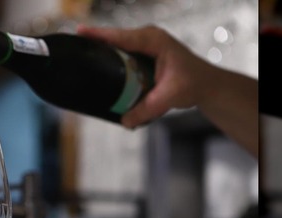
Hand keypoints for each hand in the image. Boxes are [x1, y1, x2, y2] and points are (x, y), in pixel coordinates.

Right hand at [77, 24, 209, 127]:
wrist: (206, 85)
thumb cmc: (193, 83)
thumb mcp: (169, 96)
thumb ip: (147, 108)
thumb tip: (125, 121)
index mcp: (153, 40)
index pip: (121, 36)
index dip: (99, 35)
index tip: (80, 32)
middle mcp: (147, 38)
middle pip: (115, 39)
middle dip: (96, 42)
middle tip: (75, 48)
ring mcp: (145, 46)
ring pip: (118, 47)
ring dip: (103, 52)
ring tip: (83, 57)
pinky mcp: (144, 55)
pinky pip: (124, 55)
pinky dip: (113, 61)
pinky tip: (101, 69)